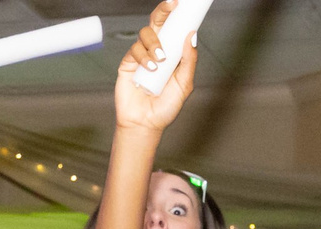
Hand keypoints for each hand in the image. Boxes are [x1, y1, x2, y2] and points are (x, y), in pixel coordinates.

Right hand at [113, 0, 193, 133]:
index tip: (181, 3)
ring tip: (160, 60)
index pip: (173, 27)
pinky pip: (134, 50)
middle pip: (157, 21)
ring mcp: (141, 56)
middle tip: (171, 5)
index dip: (176, 14)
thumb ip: (189, 61)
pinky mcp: (128, 63)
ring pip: (145, 34)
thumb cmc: (165, 107)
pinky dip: (144, 56)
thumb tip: (192, 37)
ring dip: (155, 43)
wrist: (145, 124)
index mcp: (171, 52)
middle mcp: (156, 50)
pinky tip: (150, 68)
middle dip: (163, 10)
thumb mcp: (184, 84)